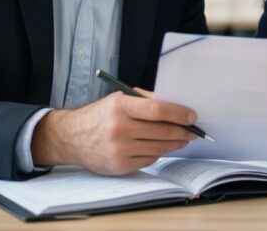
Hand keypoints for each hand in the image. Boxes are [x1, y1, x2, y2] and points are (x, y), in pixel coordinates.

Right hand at [31, 91, 196, 174]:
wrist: (72, 137)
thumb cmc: (100, 115)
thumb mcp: (118, 99)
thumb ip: (145, 99)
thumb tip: (175, 104)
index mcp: (120, 106)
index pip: (157, 110)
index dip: (179, 114)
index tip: (192, 116)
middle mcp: (119, 128)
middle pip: (162, 131)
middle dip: (182, 131)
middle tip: (193, 130)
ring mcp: (119, 149)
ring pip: (159, 148)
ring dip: (175, 144)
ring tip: (183, 139)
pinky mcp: (119, 166)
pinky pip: (148, 160)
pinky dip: (158, 154)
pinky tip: (161, 148)